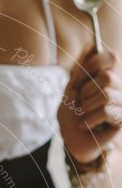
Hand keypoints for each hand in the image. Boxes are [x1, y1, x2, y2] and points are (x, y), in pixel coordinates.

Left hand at [58, 45, 121, 164]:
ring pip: (107, 94)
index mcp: (108, 76)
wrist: (73, 141)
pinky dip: (90, 119)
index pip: (110, 57)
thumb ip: (81, 70)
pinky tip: (86, 125)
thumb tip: (92, 47)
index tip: (76, 84)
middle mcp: (120, 87)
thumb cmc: (72, 115)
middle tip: (80, 105)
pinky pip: (107, 111)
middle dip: (86, 92)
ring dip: (87, 107)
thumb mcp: (71, 89)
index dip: (90, 68)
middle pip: (107, 76)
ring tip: (83, 116)